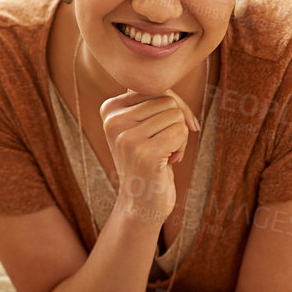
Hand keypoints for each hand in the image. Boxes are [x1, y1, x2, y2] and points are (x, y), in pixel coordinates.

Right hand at [98, 88, 200, 222]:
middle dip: (175, 122)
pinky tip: (168, 162)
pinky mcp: (144, 153)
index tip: (165, 129)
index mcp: (110, 109)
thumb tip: (182, 108)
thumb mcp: (146, 124)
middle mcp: (113, 121)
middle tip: (163, 145)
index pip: (155, 89)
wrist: (141, 203)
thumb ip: (158, 102)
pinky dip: (182, 147)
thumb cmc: (149, 159)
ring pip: (176, 115)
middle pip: (168, 101)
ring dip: (179, 136)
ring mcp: (126, 138)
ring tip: (164, 154)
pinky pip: (181, 132)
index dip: (171, 107)